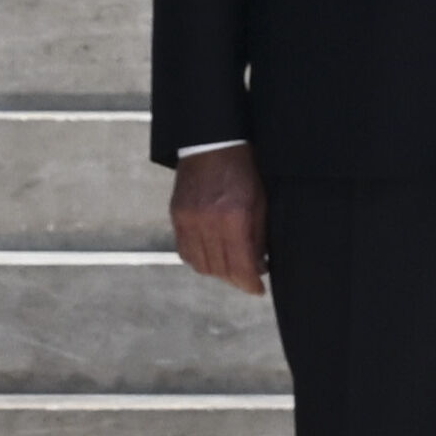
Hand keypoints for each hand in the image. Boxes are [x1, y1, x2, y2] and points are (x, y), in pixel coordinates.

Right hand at [168, 146, 265, 294]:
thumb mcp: (260, 202)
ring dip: (216, 271)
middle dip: (235, 279)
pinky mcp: (176, 216)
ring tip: (229, 267)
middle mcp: (207, 222)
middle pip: (219, 269)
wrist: (211, 145)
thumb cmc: (242, 170)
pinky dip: (198, 259)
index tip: (257, 290)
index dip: (249, 284)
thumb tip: (257, 265)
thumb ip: (258, 236)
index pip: (239, 265)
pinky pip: (184, 251)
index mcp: (233, 217)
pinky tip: (211, 254)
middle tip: (247, 279)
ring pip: (200, 264)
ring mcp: (188, 220)